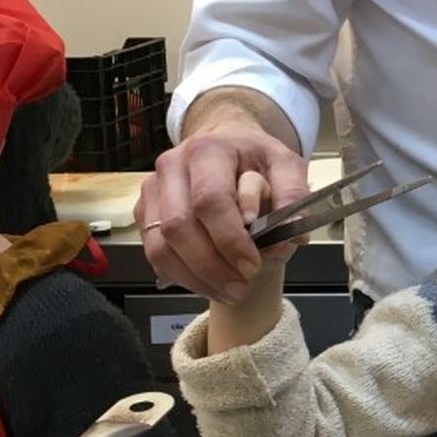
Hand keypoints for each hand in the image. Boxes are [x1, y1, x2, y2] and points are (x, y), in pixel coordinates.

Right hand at [135, 117, 308, 301]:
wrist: (225, 144)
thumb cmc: (254, 159)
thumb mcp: (285, 165)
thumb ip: (292, 195)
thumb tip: (290, 234)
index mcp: (208, 150)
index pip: (210, 200)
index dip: (229, 239)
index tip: (253, 265)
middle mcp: (172, 166)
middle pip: (179, 227)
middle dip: (211, 266)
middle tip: (241, 287)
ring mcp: (153, 190)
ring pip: (160, 246)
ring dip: (195, 277)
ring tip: (229, 292)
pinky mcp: (144, 211)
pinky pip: (154, 253)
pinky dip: (181, 276)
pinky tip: (209, 283)